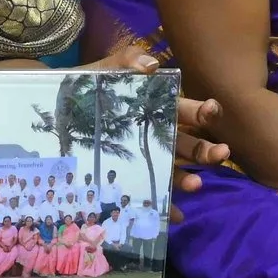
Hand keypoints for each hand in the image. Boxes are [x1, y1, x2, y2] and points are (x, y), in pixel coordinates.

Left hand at [86, 42, 230, 222]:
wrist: (55, 111)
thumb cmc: (85, 88)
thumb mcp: (104, 71)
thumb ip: (126, 61)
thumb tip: (151, 64)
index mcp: (157, 108)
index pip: (186, 110)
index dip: (202, 111)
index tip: (211, 111)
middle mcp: (157, 136)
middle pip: (189, 145)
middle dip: (207, 150)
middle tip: (221, 153)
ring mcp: (145, 160)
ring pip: (174, 171)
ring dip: (188, 178)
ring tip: (196, 184)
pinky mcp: (131, 179)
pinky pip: (151, 194)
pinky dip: (165, 206)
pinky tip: (174, 216)